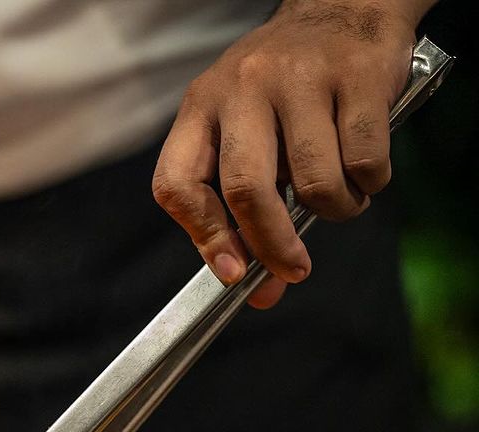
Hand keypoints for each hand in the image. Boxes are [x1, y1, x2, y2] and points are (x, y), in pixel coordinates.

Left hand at [152, 0, 420, 307]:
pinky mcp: (355, 75)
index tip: (232, 273)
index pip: (178, 182)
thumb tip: (261, 287)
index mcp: (201, 107)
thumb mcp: (242, 128)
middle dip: (271, 243)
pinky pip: (364, 161)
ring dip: (335, 210)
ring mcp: (299, 78)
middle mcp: (242, 89)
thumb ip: (241, 205)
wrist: (341, 8)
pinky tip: (364, 171)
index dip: (202, 236)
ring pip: (314, 182)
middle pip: (245, 189)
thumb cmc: (284, 89)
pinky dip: (370, 183)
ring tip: (340, 197)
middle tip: (293, 270)